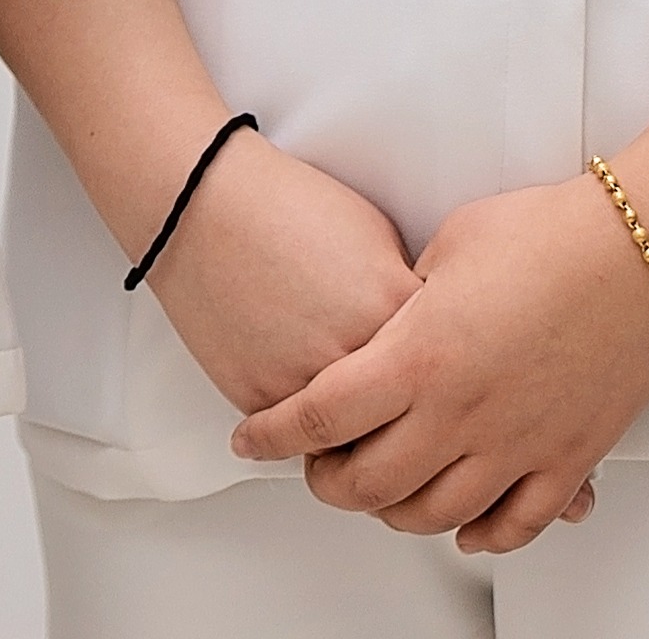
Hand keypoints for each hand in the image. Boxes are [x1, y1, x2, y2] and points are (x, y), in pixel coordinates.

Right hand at [139, 135, 420, 413]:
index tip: (436, 367)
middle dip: (403, 412)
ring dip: (354, 430)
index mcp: (396, 309)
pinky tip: (300, 380)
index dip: (438, 365)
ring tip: (347, 396)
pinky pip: (298, 435)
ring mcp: (307, 383)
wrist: (203, 207)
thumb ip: (405, 296)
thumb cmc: (284, 209)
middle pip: (404, 415)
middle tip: (400, 403)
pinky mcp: (262, 401)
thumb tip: (419, 336)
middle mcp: (357, 354)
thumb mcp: (376, 236)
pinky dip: (303, 418)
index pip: (445, 367)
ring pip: (353, 440)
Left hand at [236, 175, 648, 550]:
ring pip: (434, 515)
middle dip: (327, 483)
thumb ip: (406, 300)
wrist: (645, 246)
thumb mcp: (447, 247)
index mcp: (417, 356)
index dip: (272, 435)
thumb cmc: (551, 231)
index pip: (317, 417)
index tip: (251, 439)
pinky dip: (482, 535)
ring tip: (382, 493)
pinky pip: (516, 524)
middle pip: (366, 484)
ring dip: (395, 513)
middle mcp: (460, 414)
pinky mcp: (568, 458)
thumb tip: (389, 327)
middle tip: (317, 469)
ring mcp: (517, 445)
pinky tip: (465, 527)